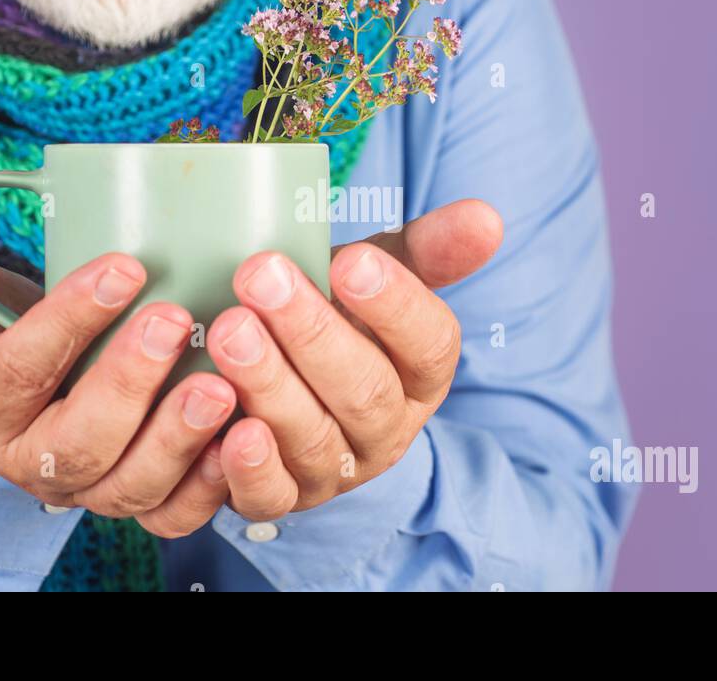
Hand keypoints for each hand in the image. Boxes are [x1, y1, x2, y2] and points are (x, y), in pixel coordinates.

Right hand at [0, 239, 236, 537]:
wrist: (38, 390)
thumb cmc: (3, 335)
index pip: (21, 368)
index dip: (69, 319)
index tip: (124, 266)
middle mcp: (33, 461)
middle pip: (78, 441)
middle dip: (128, 384)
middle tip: (174, 320)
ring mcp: (91, 488)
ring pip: (130, 484)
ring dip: (178, 439)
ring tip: (220, 385)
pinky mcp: (143, 502)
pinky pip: (176, 513)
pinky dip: (213, 483)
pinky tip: (245, 436)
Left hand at [205, 199, 502, 520]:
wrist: (279, 370)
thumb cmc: (333, 314)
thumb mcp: (377, 274)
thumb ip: (429, 247)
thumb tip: (487, 217)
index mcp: (422, 374)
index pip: (431, 345)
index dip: (395, 306)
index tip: (350, 262)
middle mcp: (386, 430)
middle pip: (365, 391)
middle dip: (311, 333)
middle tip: (262, 276)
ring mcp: (334, 472)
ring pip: (312, 438)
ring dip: (269, 383)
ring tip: (229, 328)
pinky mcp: (281, 499)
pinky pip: (269, 497)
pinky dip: (249, 468)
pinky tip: (229, 431)